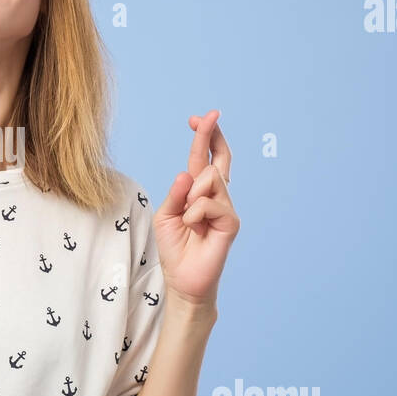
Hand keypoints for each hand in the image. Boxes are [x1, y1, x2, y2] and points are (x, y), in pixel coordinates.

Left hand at [151, 109, 240, 311]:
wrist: (183, 279)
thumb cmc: (175, 247)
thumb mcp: (166, 216)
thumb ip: (176, 193)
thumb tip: (187, 173)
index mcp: (198, 191)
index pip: (205, 158)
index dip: (204, 137)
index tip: (197, 118)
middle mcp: (216, 196)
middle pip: (218, 158)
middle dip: (209, 134)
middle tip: (204, 116)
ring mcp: (225, 208)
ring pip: (209, 179)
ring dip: (190, 194)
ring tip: (187, 217)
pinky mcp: (231, 222)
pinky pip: (209, 203)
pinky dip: (194, 214)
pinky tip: (194, 228)